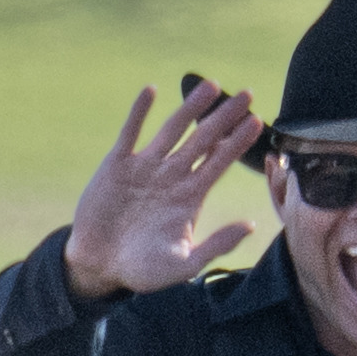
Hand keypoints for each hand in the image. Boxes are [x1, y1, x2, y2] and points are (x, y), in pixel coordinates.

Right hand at [64, 80, 260, 303]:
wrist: (99, 266)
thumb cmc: (143, 270)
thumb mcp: (184, 265)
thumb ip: (216, 245)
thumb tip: (250, 226)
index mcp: (189, 198)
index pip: (219, 163)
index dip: (237, 143)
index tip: (257, 122)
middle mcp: (171, 177)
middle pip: (203, 140)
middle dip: (224, 117)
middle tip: (246, 94)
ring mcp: (145, 168)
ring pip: (173, 130)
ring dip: (190, 108)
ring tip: (211, 85)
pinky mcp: (117, 165)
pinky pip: (130, 133)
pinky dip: (139, 112)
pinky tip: (151, 91)